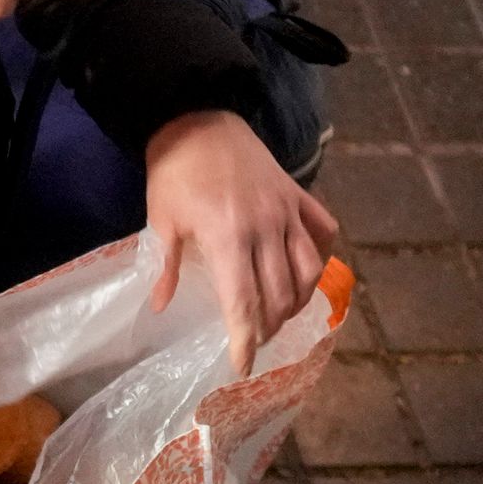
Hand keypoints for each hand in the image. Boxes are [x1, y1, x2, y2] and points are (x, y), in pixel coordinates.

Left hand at [144, 109, 341, 373]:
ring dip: (297, 301)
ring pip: (308, 269)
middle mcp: (266, 227)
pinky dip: (319, 257)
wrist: (199, 118)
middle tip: (256, 339)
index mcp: (228, 236)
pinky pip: (322, 232)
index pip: (244, 302)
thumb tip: (160, 306)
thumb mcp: (161, 220)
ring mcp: (288, 210)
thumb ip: (167, 265)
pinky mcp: (298, 195)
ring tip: (280, 316)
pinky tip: (306, 272)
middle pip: (280, 294)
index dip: (246, 338)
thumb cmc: (174, 172)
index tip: (244, 366)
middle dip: (270, 326)